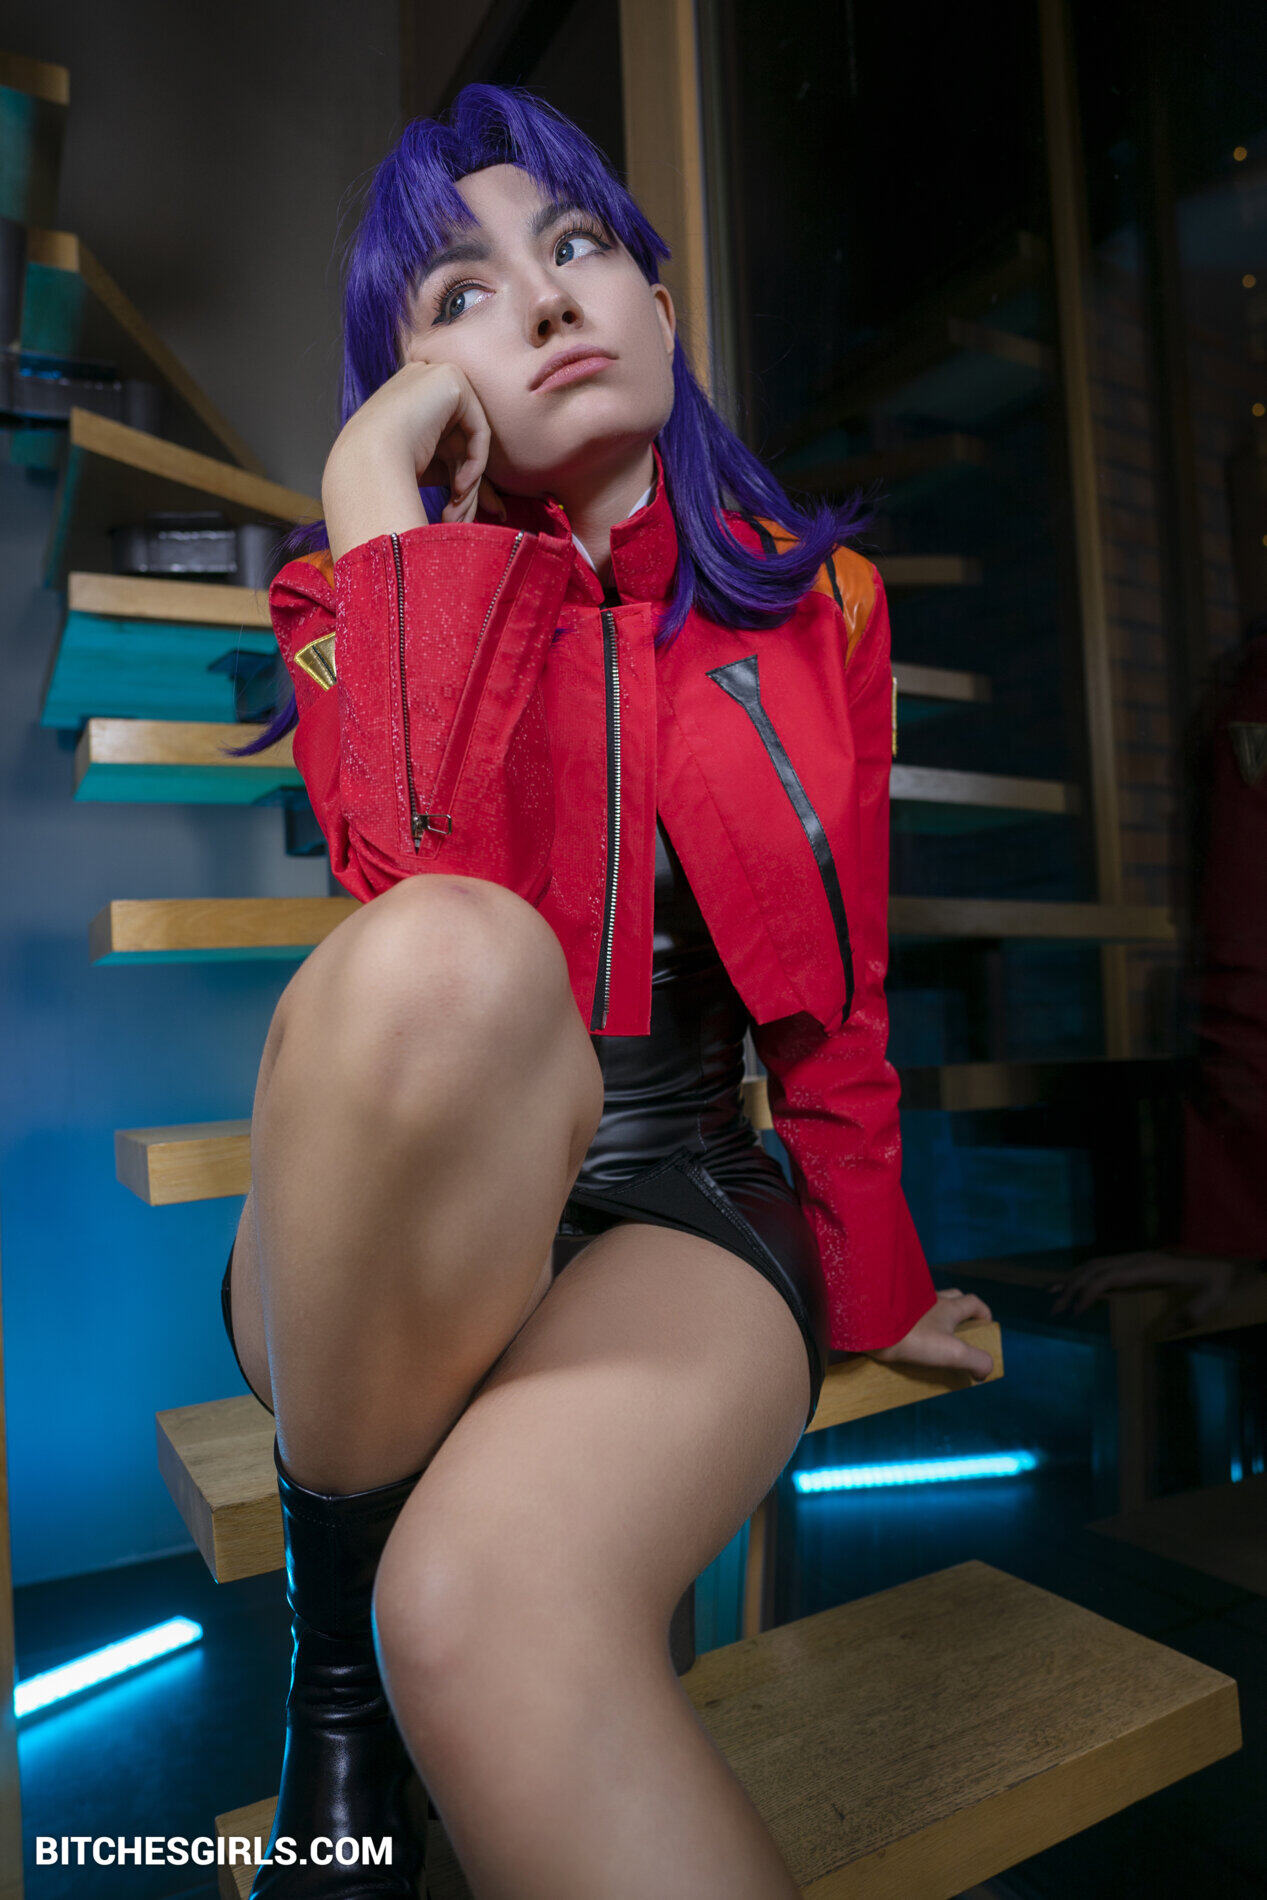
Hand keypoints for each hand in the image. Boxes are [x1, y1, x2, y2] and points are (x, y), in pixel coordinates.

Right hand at [324, 359, 506, 530]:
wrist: (363, 462)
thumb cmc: (382, 476)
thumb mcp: (426, 473)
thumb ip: (457, 474)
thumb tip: (497, 504)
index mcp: (408, 403)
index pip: (446, 444)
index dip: (460, 483)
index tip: (463, 518)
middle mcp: (421, 384)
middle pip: (460, 444)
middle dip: (469, 489)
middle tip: (463, 522)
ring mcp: (435, 376)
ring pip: (470, 441)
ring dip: (469, 485)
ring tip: (458, 516)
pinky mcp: (451, 380)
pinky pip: (478, 430)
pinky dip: (475, 463)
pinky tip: (459, 488)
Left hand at [868, 1288, 994, 1381]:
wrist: (870, 1327)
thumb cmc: (913, 1337)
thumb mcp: (953, 1352)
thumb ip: (976, 1361)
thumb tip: (984, 1372)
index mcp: (947, 1306)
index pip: (973, 1303)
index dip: (984, 1314)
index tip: (986, 1328)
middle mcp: (928, 1299)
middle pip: (952, 1298)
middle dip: (960, 1312)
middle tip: (959, 1333)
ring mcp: (908, 1304)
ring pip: (927, 1306)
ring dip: (933, 1319)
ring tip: (932, 1341)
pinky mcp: (890, 1312)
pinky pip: (906, 1315)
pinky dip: (912, 1325)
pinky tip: (908, 1341)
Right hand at [1048, 1249, 1246, 1324]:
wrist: (1223, 1261)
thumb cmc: (1217, 1282)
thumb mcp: (1211, 1300)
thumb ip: (1192, 1314)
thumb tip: (1167, 1331)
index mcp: (1150, 1268)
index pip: (1109, 1278)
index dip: (1088, 1292)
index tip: (1075, 1311)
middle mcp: (1137, 1259)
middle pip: (1095, 1270)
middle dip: (1071, 1288)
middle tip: (1054, 1310)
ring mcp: (1136, 1258)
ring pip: (1095, 1264)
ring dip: (1072, 1279)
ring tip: (1052, 1295)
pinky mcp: (1136, 1261)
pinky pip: (1104, 1265)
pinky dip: (1084, 1274)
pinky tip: (1074, 1284)